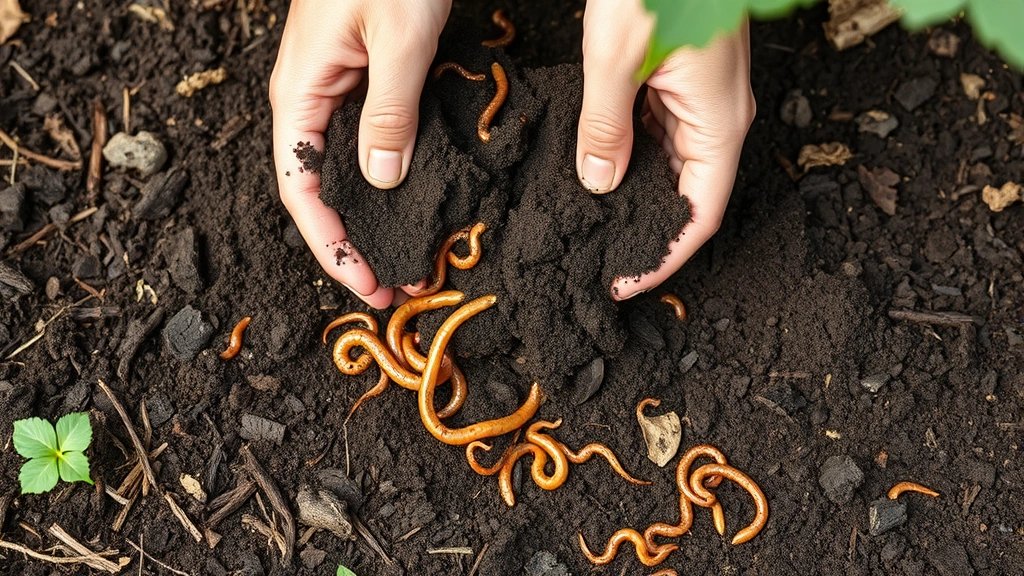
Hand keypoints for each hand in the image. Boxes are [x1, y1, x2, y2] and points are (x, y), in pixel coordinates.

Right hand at [270, 0, 450, 307]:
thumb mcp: (398, 39)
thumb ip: (390, 112)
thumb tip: (381, 181)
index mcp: (301, 94)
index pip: (301, 190)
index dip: (330, 246)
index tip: (366, 286)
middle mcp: (311, 99)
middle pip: (320, 191)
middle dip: (353, 244)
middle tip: (396, 288)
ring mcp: (338, 91)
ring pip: (345, 172)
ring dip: (373, 219)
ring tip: (409, 258)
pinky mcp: (365, 81)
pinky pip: (368, 143)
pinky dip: (390, 182)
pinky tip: (415, 202)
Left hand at [576, 0, 754, 299]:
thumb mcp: (616, 59)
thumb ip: (606, 128)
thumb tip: (598, 184)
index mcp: (719, 123)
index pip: (699, 217)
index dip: (663, 258)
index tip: (624, 283)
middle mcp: (722, 117)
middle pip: (690, 197)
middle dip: (648, 231)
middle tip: (600, 257)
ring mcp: (707, 98)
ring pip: (676, 167)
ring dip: (639, 196)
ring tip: (594, 222)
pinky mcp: (688, 80)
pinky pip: (665, 134)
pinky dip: (635, 156)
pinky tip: (602, 166)